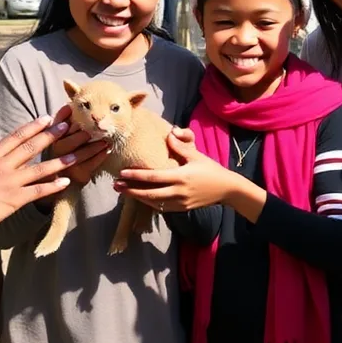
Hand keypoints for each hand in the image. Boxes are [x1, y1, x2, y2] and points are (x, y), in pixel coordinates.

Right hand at [0, 110, 109, 231]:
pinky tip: (67, 182)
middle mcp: (3, 166)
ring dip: (60, 161)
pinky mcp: (14, 200)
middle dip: (52, 135)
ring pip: (40, 169)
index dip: (33, 126)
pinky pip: (38, 192)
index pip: (16, 136)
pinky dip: (53, 186)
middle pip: (32, 147)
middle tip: (69, 127)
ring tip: (77, 155)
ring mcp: (10, 183)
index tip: (47, 117)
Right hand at [49, 105, 110, 186]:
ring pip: (79, 154)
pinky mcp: (77, 174)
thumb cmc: (68, 150)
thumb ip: (64, 120)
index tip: (73, 109)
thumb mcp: (64, 135)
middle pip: (68, 142)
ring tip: (105, 141)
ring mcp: (65, 165)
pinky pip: (90, 165)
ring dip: (94, 146)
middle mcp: (55, 152)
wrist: (70, 178)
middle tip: (94, 128)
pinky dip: (100, 156)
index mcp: (51, 139)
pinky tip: (107, 151)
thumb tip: (69, 104)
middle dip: (82, 135)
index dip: (63, 118)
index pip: (56, 126)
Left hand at [114, 130, 245, 211]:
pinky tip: (140, 197)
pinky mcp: (182, 209)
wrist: (226, 189)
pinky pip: (161, 207)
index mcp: (181, 177)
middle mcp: (178, 192)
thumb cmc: (211, 169)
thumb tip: (169, 133)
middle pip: (149, 194)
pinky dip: (149, 202)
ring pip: (153, 202)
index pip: (153, 177)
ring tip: (123, 191)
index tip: (122, 173)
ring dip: (137, 197)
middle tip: (115, 185)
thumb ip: (181, 146)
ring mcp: (180, 202)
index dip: (136, 176)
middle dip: (131, 190)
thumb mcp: (196, 155)